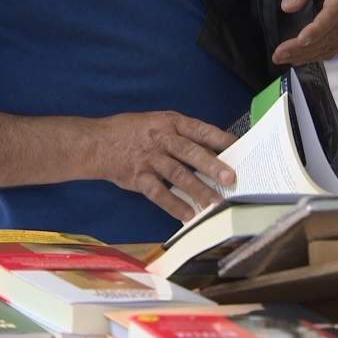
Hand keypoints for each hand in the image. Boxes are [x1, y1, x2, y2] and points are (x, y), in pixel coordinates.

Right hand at [94, 111, 235, 221]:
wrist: (96, 143)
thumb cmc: (133, 132)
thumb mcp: (158, 123)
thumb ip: (182, 135)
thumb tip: (214, 152)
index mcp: (170, 122)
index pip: (200, 130)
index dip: (221, 139)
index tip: (240, 148)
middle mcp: (161, 139)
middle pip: (190, 152)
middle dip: (212, 166)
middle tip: (231, 179)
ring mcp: (149, 159)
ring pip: (177, 174)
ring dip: (197, 190)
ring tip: (214, 203)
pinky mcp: (137, 177)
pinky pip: (158, 193)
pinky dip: (173, 205)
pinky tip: (187, 215)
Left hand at [272, 0, 337, 64]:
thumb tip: (287, 7)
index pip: (333, 15)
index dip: (317, 30)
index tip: (300, 41)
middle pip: (329, 36)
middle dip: (302, 48)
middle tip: (277, 55)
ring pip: (330, 47)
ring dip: (305, 56)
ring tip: (281, 58)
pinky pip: (332, 49)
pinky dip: (314, 56)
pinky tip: (296, 59)